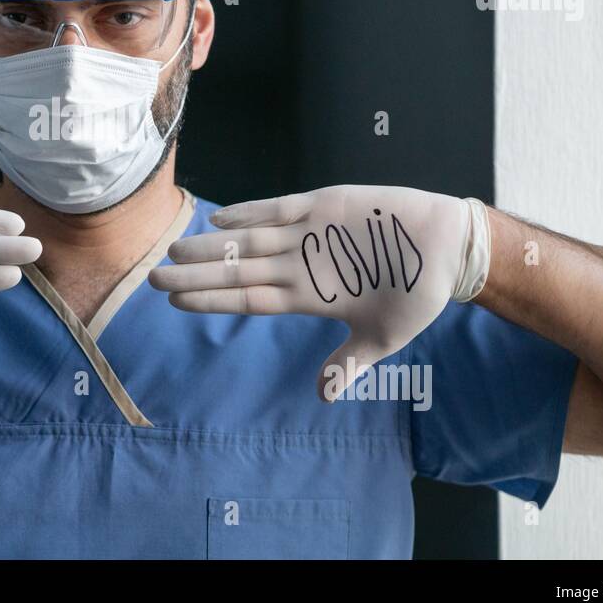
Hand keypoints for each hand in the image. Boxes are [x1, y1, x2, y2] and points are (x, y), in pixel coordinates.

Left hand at [148, 185, 488, 399]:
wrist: (449, 248)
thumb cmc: (417, 293)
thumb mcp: (384, 337)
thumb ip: (350, 362)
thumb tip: (325, 397)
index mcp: (310, 296)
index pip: (249, 300)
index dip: (212, 301)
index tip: (175, 303)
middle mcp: (300, 264)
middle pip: (238, 271)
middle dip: (196, 274)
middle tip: (153, 276)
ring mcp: (310, 234)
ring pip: (249, 240)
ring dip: (212, 246)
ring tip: (175, 249)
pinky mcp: (326, 205)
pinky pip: (280, 209)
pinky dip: (250, 212)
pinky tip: (219, 220)